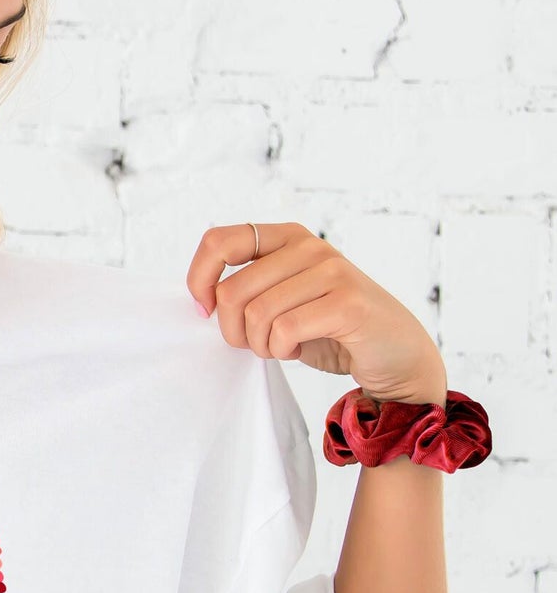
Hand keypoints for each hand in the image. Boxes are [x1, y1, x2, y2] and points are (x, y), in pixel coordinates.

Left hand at [187, 222, 448, 405]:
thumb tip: (201, 297)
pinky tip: (298, 349)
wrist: (394, 355)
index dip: (199, 279)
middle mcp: (308, 246)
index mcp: (286, 238)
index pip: (218, 241)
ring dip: (260, 344)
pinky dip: (282, 349)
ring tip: (281, 346)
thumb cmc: (329, 329)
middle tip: (257, 343)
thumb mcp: (281, 299)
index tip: (205, 309)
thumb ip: (247, 288)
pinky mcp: (348, 302)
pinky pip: (284, 329)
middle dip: (233, 330)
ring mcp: (331, 271)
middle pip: (232, 290)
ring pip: (256, 313)